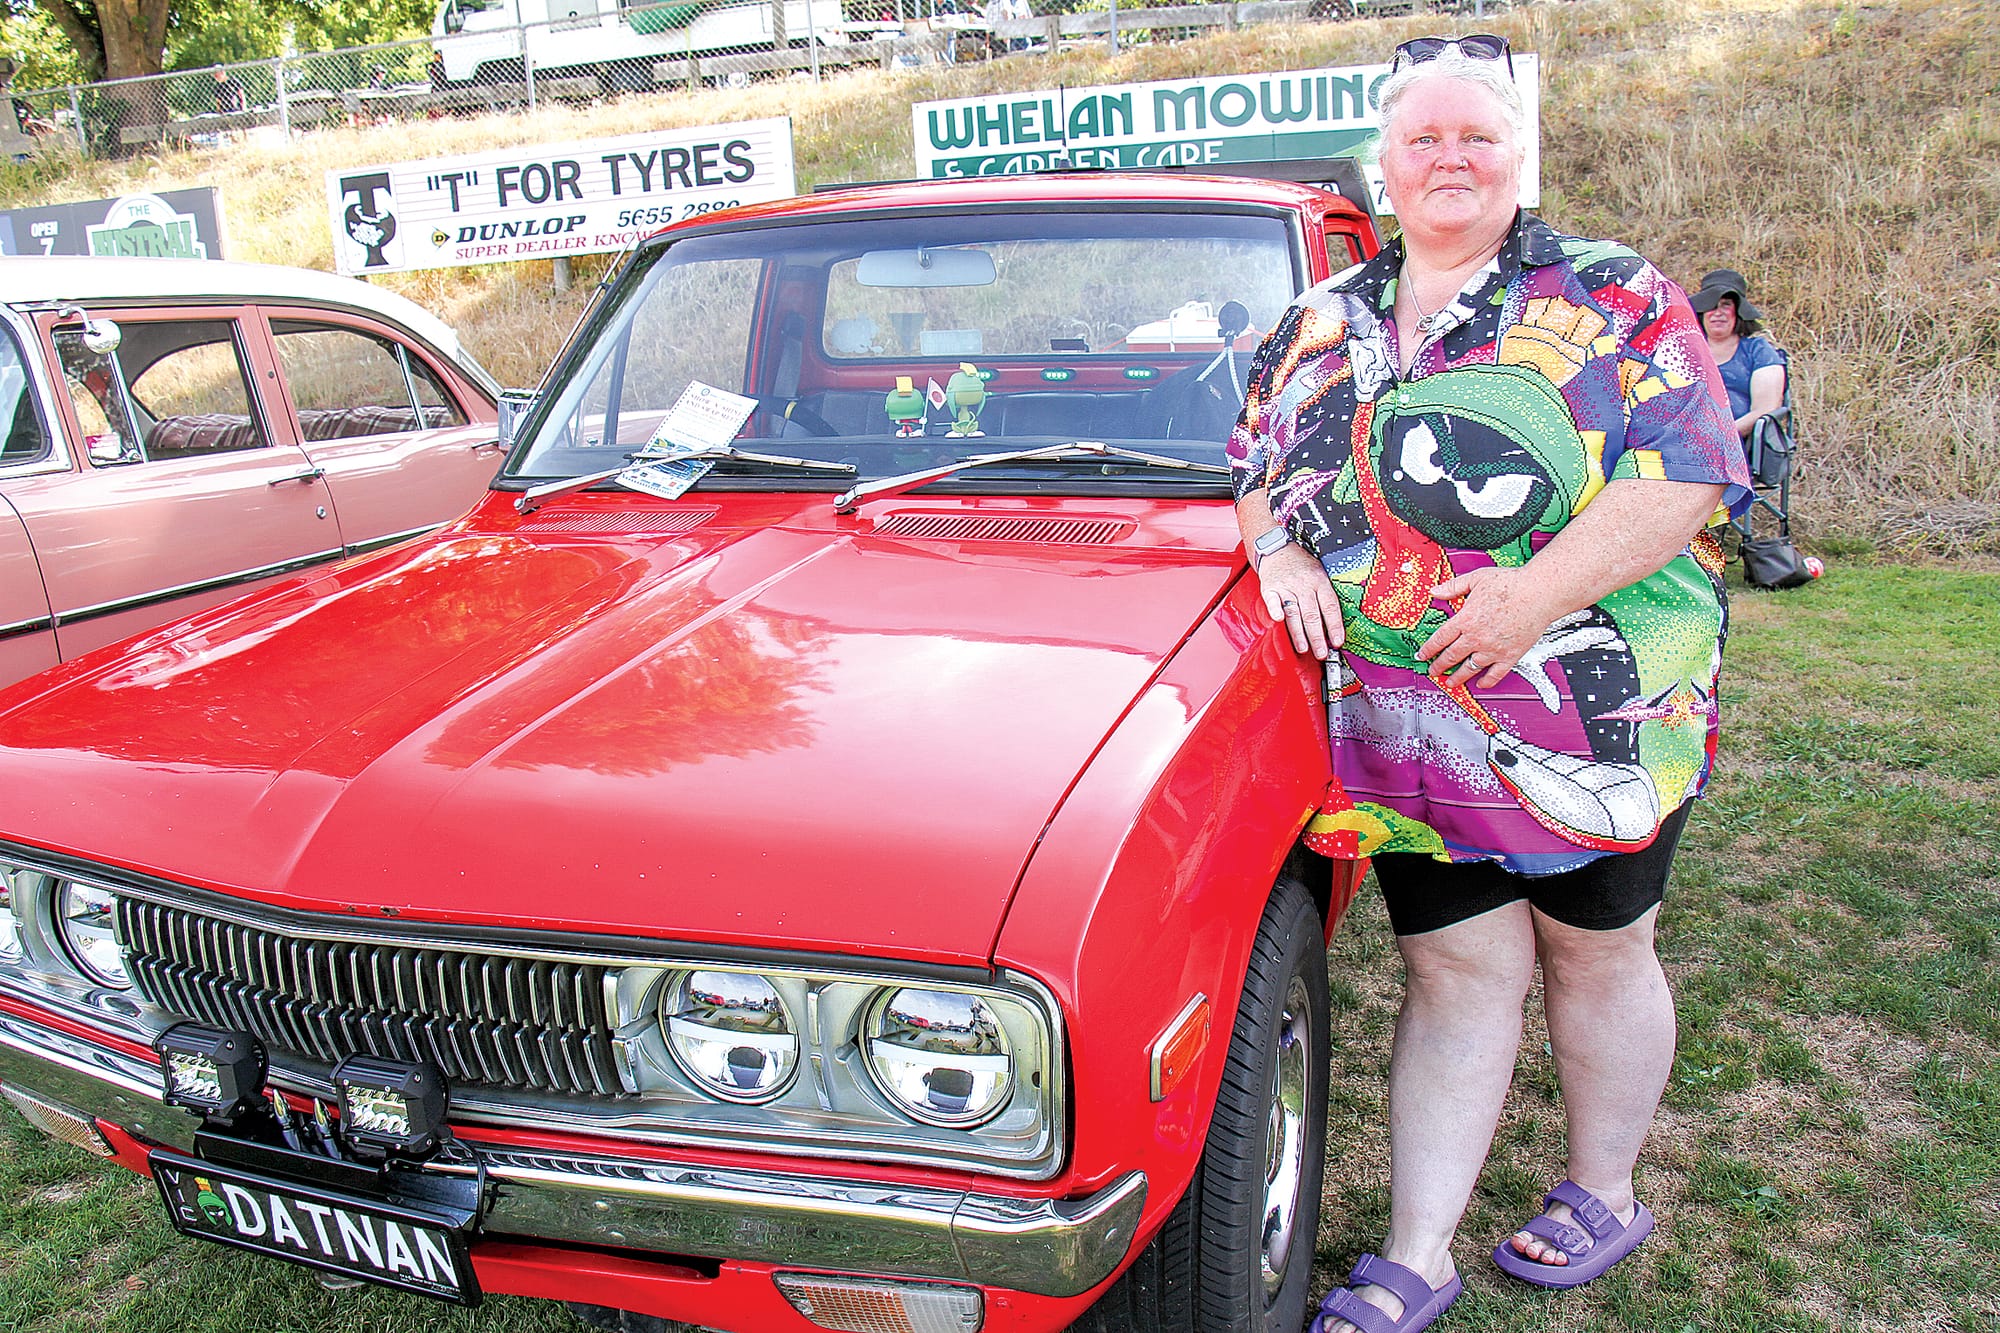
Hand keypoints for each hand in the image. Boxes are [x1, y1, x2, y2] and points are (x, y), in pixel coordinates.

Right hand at [1257, 543, 1343, 660]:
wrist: (1277, 548)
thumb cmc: (1301, 564)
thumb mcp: (1320, 573)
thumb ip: (1325, 596)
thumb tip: (1334, 625)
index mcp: (1319, 581)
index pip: (1330, 606)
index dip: (1335, 626)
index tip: (1338, 642)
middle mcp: (1303, 583)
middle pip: (1312, 614)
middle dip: (1317, 637)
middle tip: (1321, 653)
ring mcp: (1286, 585)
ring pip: (1294, 612)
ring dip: (1298, 633)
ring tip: (1303, 648)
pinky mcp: (1270, 588)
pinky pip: (1272, 601)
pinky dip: (1275, 610)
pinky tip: (1279, 621)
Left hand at [1416, 564, 1555, 688]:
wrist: (1539, 592)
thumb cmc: (1511, 583)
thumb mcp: (1476, 578)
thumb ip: (1453, 587)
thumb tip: (1434, 591)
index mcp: (1466, 619)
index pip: (1440, 639)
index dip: (1428, 650)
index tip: (1422, 656)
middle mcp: (1476, 637)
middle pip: (1451, 656)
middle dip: (1439, 666)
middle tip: (1433, 671)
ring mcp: (1493, 649)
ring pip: (1470, 669)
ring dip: (1458, 677)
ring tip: (1451, 683)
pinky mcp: (1510, 655)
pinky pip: (1495, 674)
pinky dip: (1486, 681)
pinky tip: (1480, 684)